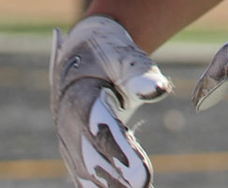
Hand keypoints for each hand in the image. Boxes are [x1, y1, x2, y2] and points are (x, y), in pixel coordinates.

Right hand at [51, 16, 169, 187]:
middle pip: (92, 161)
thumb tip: (157, 90)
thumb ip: (141, 74)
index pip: (99, 130)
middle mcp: (69, 125)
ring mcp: (70, 143)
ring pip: (88, 175)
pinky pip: (88, 179)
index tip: (142, 177)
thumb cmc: (109, 54)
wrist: (82, 55)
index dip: (119, 153)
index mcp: (79, 97)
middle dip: (118, 180)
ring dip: (111, 186)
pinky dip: (106, 187)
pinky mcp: (76, 155)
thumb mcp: (124, 56)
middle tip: (143, 187)